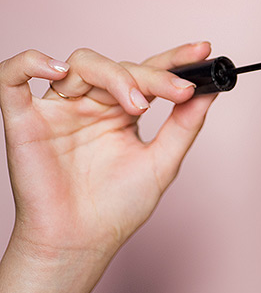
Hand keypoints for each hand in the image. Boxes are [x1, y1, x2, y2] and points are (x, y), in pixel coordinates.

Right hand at [0, 42, 215, 262]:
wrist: (81, 242)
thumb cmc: (117, 208)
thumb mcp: (162, 162)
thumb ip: (184, 126)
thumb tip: (210, 92)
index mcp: (122, 111)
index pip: (149, 72)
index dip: (175, 58)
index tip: (204, 50)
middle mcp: (91, 104)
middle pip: (120, 67)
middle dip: (153, 76)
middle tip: (179, 92)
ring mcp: (59, 109)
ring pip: (80, 63)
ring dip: (114, 75)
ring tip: (137, 104)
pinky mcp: (25, 119)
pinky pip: (12, 77)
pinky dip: (31, 63)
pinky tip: (59, 71)